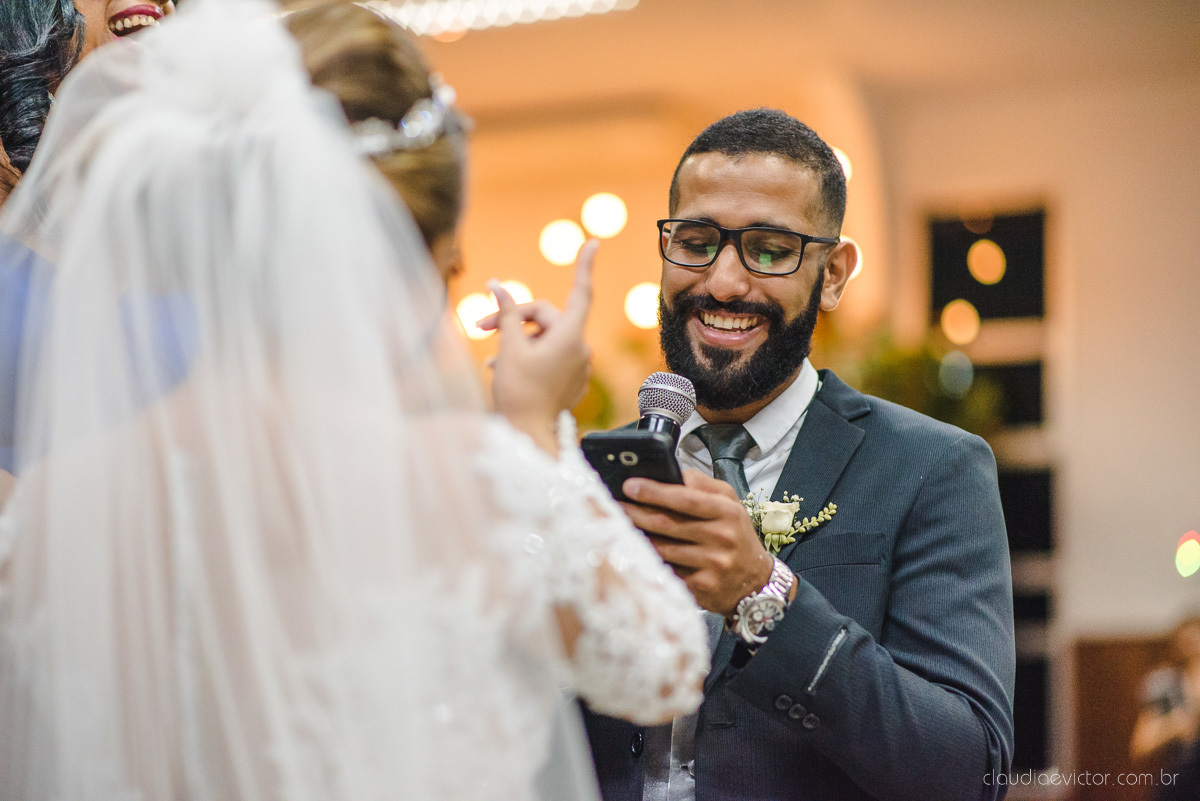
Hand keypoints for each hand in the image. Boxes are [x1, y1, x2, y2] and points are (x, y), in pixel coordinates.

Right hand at [480, 240, 596, 451]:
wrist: (528, 436)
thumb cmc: (518, 392)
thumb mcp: (509, 347)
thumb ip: (507, 313)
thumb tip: (499, 286)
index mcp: (570, 336)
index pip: (581, 291)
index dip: (585, 265)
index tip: (594, 242)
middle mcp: (580, 348)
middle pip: (546, 317)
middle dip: (515, 318)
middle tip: (480, 327)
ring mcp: (578, 366)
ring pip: (544, 338)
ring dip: (517, 341)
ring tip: (491, 358)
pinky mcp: (571, 380)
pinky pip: (550, 357)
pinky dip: (528, 356)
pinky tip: (503, 369)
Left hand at [620, 469, 774, 616]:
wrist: (755, 581)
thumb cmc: (736, 536)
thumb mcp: (730, 504)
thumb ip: (702, 485)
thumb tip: (671, 472)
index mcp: (726, 512)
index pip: (686, 498)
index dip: (655, 491)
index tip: (629, 485)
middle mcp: (721, 537)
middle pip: (668, 523)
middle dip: (636, 512)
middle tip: (614, 504)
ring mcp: (712, 564)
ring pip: (662, 549)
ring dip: (637, 537)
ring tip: (617, 525)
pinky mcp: (702, 587)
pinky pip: (667, 571)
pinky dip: (648, 561)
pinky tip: (633, 551)